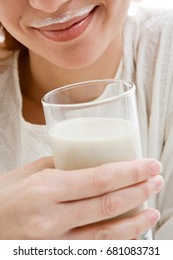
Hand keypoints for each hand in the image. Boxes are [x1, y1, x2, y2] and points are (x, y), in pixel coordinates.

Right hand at [0, 157, 162, 238]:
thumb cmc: (3, 196)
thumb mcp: (29, 172)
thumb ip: (63, 167)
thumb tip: (91, 162)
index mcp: (45, 189)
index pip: (99, 179)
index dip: (130, 172)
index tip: (149, 165)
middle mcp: (51, 219)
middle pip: (108, 205)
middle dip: (139, 191)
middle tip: (156, 179)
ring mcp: (55, 244)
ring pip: (106, 235)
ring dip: (135, 223)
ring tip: (153, 210)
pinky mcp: (57, 256)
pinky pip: (94, 251)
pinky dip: (117, 243)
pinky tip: (130, 234)